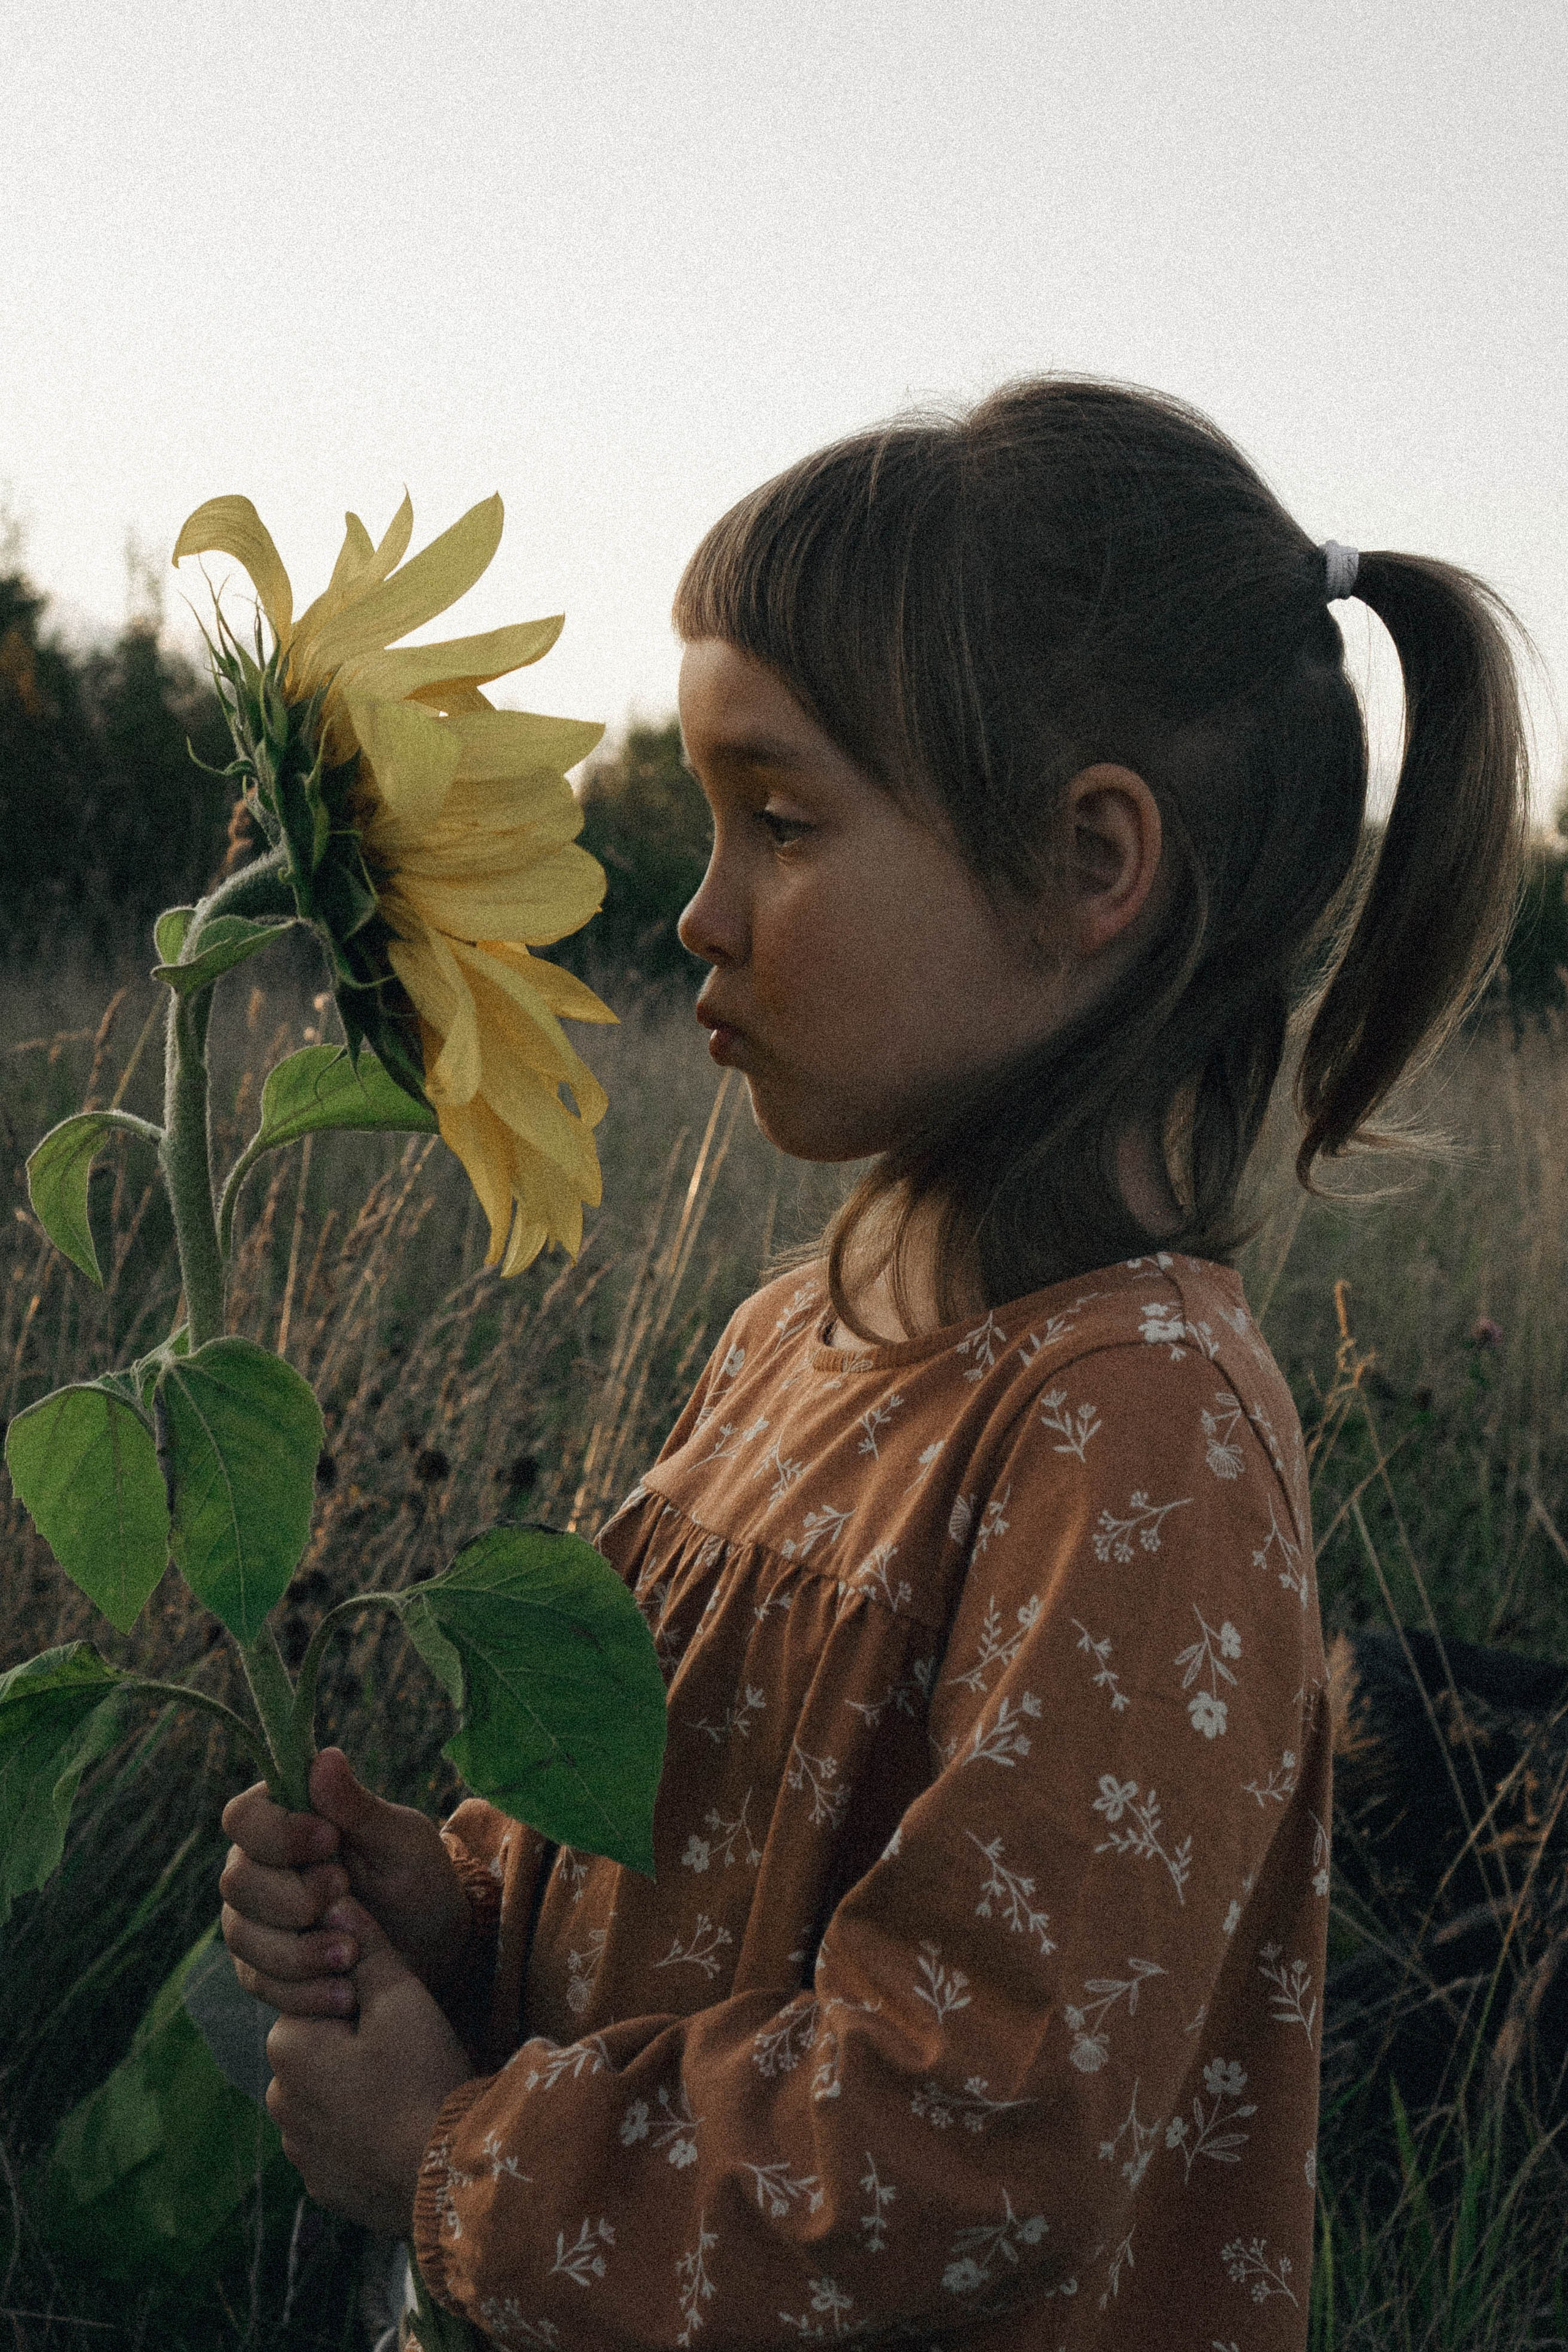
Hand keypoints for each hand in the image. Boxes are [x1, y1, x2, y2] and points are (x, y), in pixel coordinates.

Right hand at [221, 1747, 472, 2016]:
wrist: (434, 1947)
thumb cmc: (417, 1878)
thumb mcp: (401, 1840)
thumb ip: (359, 1806)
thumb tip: (325, 1756)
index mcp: (286, 1821)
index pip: (243, 1817)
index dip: (276, 1832)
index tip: (329, 1839)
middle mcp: (260, 1868)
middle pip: (235, 1882)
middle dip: (290, 1897)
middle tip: (346, 1897)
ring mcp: (257, 1921)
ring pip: (241, 1936)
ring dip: (296, 1950)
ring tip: (351, 1953)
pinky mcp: (266, 1970)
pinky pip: (260, 1984)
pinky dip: (302, 1992)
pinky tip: (345, 1994)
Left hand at [266, 1898, 473, 2233]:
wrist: (447, 2179)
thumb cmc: (424, 2077)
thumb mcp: (402, 1998)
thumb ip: (364, 1947)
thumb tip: (332, 1900)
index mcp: (287, 2045)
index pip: (315, 1996)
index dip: (361, 1997)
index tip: (398, 2015)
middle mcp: (277, 2099)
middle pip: (319, 2047)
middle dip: (355, 2043)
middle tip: (409, 2054)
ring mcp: (297, 2150)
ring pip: (327, 2095)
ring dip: (356, 2089)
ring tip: (408, 2095)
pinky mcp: (321, 2186)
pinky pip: (337, 2141)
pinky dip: (361, 2133)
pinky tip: (400, 2130)